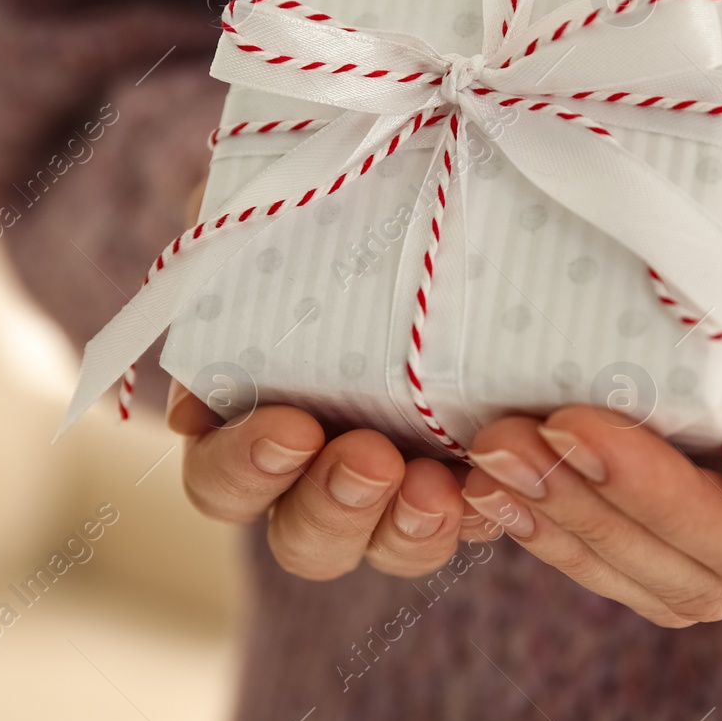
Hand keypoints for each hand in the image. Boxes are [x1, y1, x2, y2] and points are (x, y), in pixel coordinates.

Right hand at [173, 172, 481, 578]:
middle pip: (300, 536)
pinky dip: (485, 510)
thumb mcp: (272, 195)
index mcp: (244, 415)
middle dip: (330, 508)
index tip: (291, 426)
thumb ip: (238, 218)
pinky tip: (502, 475)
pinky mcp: (470, 473)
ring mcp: (395, 479)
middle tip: (371, 459)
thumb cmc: (332, 195)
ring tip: (439, 485)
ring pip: (382, 548)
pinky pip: (475, 522)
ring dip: (405, 530)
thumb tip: (219, 227)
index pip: (222, 479)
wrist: (443, 172)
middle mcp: (315, 467)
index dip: (246, 469)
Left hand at [459, 95, 721, 625]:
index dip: (663, 501)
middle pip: (704, 571)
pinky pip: (654, 511)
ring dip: (573, 523)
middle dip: (596, 518)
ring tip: (490, 462)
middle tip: (504, 447)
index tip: (576, 425)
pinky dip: (583, 502)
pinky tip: (515, 466)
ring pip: (667, 562)